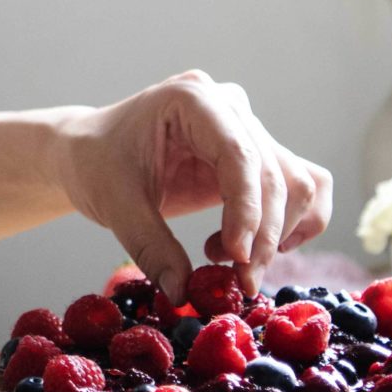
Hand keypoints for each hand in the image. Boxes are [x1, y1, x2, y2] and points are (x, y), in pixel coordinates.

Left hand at [53, 70, 331, 296]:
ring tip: (229, 263)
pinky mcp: (257, 157)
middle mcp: (230, 107)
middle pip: (275, 173)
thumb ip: (150, 245)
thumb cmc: (96, 164)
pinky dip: (293, 224)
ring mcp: (248, 129)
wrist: (90, 153)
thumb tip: (181, 292)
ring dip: (277, 234)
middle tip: (239, 283)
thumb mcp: (114, 203)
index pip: (239, 153)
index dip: (246, 210)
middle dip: (263, 236)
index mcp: (192, 99)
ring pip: (297, 183)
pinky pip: (301, 185)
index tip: (237, 258)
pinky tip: (254, 249)